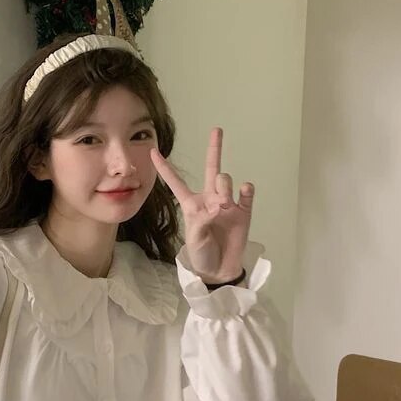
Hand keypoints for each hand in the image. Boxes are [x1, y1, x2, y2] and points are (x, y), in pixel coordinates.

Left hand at [150, 127, 253, 281]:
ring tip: (223, 206)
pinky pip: (246, 193)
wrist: (219, 270)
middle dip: (215, 148)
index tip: (154, 150)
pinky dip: (245, 190)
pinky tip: (243, 193)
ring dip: (223, 186)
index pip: (176, 183)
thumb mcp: (193, 238)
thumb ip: (202, 219)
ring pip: (226, 180)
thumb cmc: (201, 254)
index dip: (165, 168)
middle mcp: (210, 199)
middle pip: (212, 168)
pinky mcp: (244, 211)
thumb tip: (220, 206)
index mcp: (192, 205)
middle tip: (217, 130)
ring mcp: (228, 203)